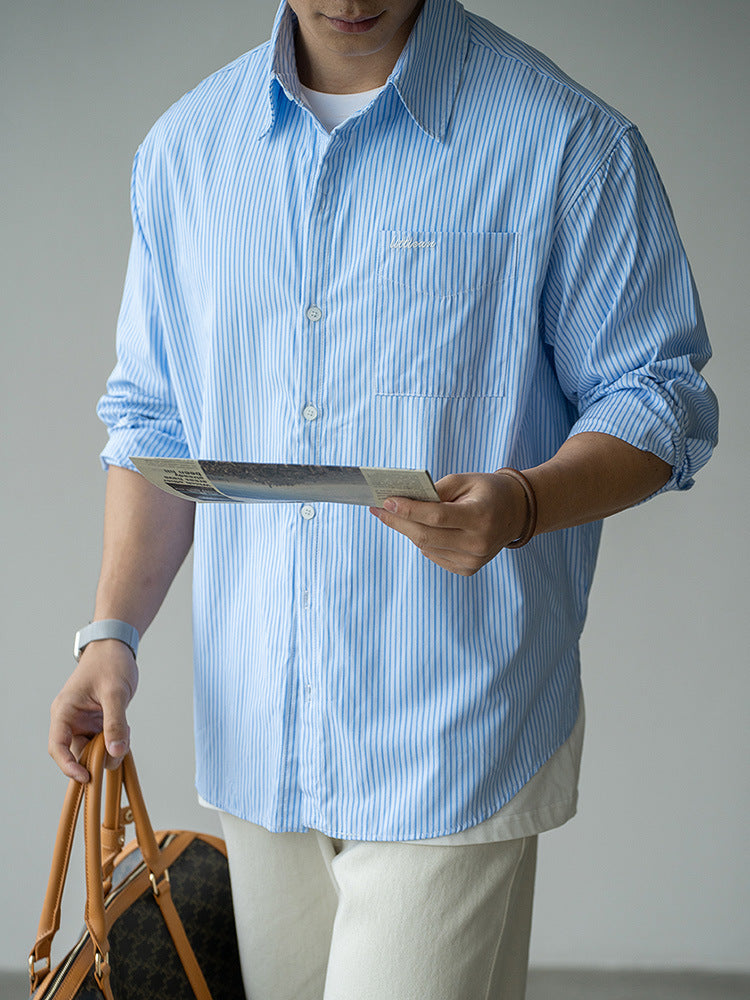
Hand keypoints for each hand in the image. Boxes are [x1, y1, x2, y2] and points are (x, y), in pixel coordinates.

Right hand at [49, 640, 138, 781]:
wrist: (116, 647)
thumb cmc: (110, 663)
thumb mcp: (115, 693)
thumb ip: (115, 722)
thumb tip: (116, 751)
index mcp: (64, 711)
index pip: (58, 747)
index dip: (69, 766)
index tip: (86, 776)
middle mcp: (70, 720)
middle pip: (77, 753)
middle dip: (98, 756)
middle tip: (120, 746)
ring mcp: (83, 722)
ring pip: (93, 749)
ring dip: (110, 748)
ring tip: (126, 731)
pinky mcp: (96, 722)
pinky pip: (103, 741)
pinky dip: (115, 741)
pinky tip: (126, 731)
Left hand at [369, 471, 528, 575]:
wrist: (516, 513)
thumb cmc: (486, 491)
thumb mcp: (464, 480)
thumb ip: (435, 490)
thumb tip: (402, 501)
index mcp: (480, 517)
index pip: (436, 516)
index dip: (409, 509)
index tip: (385, 501)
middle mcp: (478, 543)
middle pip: (426, 536)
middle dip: (398, 521)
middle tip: (378, 509)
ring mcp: (473, 560)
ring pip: (426, 547)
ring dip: (408, 530)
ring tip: (394, 514)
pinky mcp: (468, 568)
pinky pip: (434, 555)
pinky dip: (423, 541)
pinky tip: (419, 527)